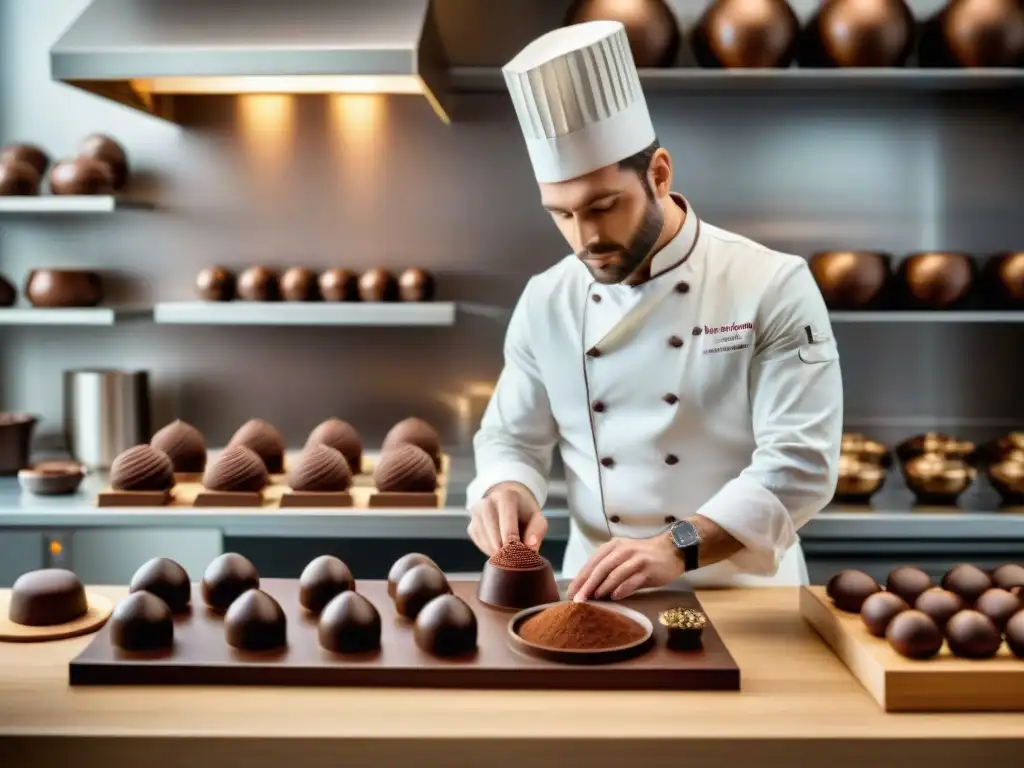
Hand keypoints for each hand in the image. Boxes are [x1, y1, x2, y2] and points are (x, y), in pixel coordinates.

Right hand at [467, 482, 547, 555]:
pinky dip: (490, 550)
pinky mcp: (471, 526)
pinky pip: (479, 543)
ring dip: (496, 550)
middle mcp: (487, 502)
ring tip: (509, 556)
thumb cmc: (524, 514)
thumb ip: (537, 531)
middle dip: (503, 547)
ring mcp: (476, 514)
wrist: (509, 505)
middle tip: (513, 559)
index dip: (511, 537)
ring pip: (484, 538)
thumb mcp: (537, 518)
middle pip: (492, 529)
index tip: (517, 551)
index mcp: (506, 496)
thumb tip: (530, 547)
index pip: (506, 519)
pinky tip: (500, 550)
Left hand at [568, 533, 683, 601]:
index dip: (581, 578)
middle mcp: (623, 550)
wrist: (672, 551)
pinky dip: (622, 589)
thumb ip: (608, 570)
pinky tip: (615, 597)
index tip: (571, 592)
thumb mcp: (623, 558)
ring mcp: (636, 558)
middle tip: (578, 600)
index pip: (592, 563)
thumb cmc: (643, 558)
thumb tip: (588, 590)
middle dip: (587, 585)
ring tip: (593, 599)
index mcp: (613, 546)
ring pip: (615, 573)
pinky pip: (632, 580)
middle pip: (601, 568)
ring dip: (603, 587)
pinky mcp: (648, 568)